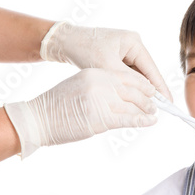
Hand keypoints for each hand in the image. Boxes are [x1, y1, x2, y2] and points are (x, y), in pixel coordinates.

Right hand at [4, 68, 156, 157]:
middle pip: (132, 89)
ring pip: (132, 104)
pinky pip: (128, 118)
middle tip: (157, 102)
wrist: (37, 119)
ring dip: (147, 109)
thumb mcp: (78, 86)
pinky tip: (151, 121)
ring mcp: (100, 100)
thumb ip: (98, 86)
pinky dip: (142, 120)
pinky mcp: (101, 117)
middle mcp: (99, 83)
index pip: (125, 75)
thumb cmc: (55, 106)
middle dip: (147, 97)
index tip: (151, 89)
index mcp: (94, 72)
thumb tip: (119, 93)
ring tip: (154, 113)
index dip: (141, 83)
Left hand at [40, 22, 172, 100]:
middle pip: (146, 72)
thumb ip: (128, 81)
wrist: (63, 42)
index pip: (151, 68)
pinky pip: (127, 74)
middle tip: (161, 108)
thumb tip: (147, 94)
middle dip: (151, 90)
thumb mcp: (107, 67)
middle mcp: (131, 45)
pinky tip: (133, 99)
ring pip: (136, 75)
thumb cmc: (84, 49)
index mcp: (133, 42)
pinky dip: (129, 86)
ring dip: (139, 90)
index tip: (169, 102)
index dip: (160, 87)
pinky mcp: (116, 57)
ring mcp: (124, 50)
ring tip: (148, 107)